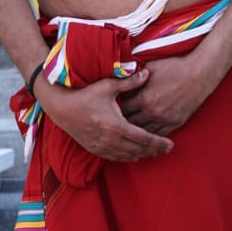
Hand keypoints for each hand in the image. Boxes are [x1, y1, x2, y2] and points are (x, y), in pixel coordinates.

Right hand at [40, 70, 172, 160]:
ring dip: (142, 155)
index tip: (170, 144)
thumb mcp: (107, 86)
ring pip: (127, 156)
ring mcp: (101, 147)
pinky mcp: (94, 149)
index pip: (143, 138)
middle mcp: (109, 140)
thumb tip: (147, 73)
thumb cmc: (85, 94)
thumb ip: (129, 82)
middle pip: (138, 150)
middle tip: (167, 149)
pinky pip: (115, 158)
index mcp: (115, 126)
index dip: (158, 143)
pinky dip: (128, 157)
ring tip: (154, 152)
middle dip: (154, 150)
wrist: (61, 107)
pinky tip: (135, 154)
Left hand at [118, 56, 212, 136]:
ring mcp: (164, 120)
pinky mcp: (174, 123)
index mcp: (143, 98)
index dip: (115, 110)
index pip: (122, 110)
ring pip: (143, 133)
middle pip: (130, 124)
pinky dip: (150, 136)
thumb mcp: (150, 67)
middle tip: (116, 123)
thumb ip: (135, 78)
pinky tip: (144, 135)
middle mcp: (152, 112)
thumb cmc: (174, 67)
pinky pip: (158, 135)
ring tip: (127, 132)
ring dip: (135, 132)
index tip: (112, 109)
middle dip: (122, 123)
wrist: (199, 74)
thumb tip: (122, 81)